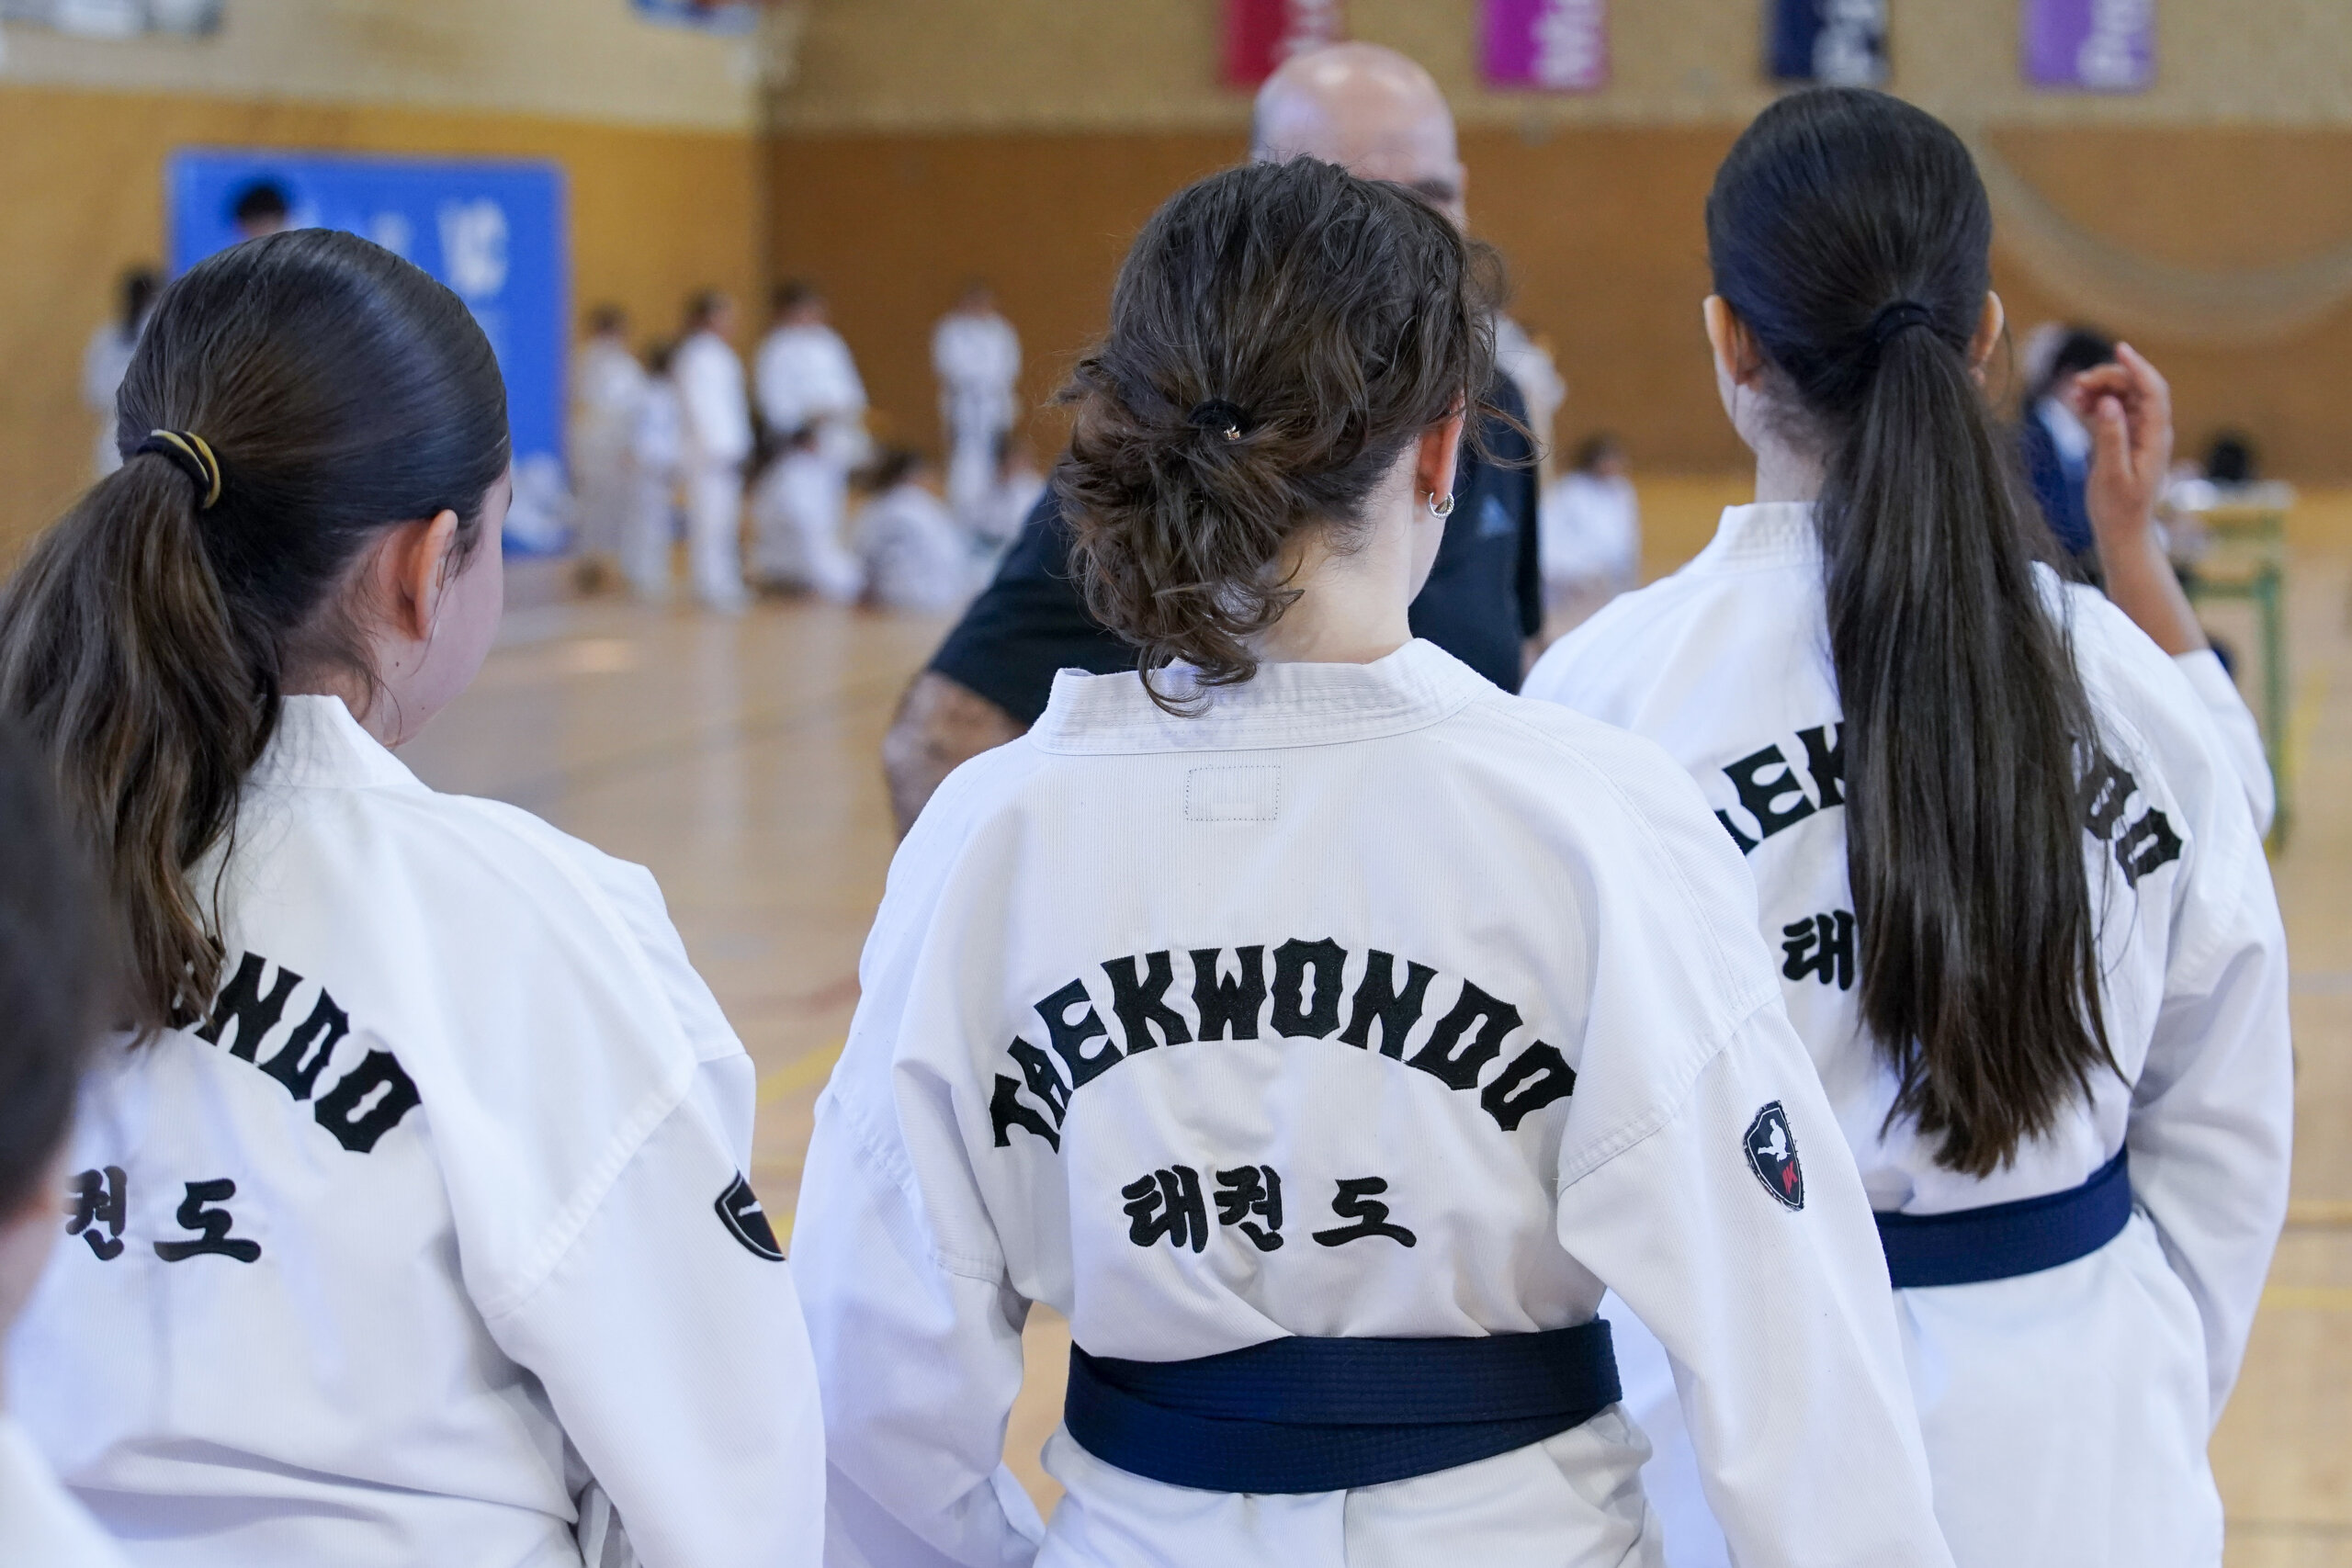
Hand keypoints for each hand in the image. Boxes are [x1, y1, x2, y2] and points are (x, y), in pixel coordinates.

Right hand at [2069, 342, 2173, 559]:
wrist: (2123, 532)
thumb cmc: (2118, 509)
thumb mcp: (2111, 475)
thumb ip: (2111, 437)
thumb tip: (2108, 402)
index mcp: (2154, 437)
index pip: (2152, 391)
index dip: (2137, 367)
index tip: (2119, 348)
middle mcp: (2152, 430)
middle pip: (2136, 388)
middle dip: (2108, 378)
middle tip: (2077, 386)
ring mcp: (2140, 433)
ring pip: (2123, 396)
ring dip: (2100, 389)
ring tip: (2073, 397)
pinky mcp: (2126, 438)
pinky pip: (2114, 409)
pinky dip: (2097, 402)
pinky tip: (2078, 406)